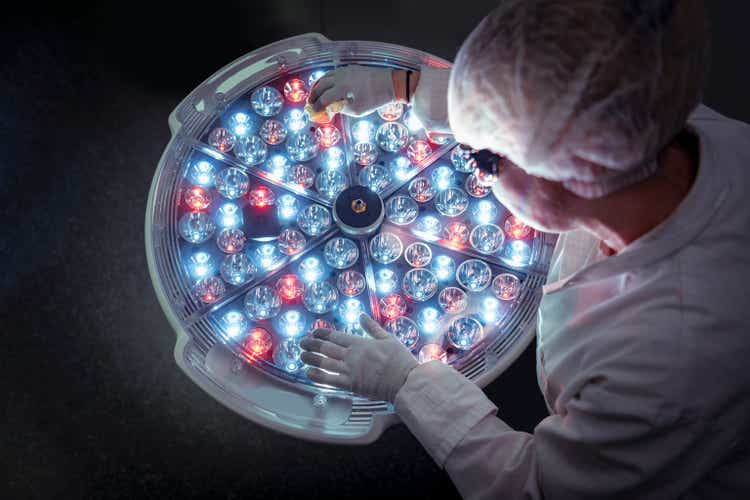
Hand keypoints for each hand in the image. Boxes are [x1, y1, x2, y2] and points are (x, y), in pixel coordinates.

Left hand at [299, 314, 417, 401]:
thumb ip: (372, 327)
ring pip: (325, 363)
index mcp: (360, 343)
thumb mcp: (388, 338)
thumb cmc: (399, 360)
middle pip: (326, 348)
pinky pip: (330, 380)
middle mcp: (352, 355)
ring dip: (311, 359)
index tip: (314, 333)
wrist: (405, 380)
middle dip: (312, 345)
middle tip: (302, 343)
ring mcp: (350, 370)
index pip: (336, 336)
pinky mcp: (351, 385)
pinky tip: (309, 373)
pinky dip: (318, 376)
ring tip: (302, 356)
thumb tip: (361, 316)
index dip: (322, 334)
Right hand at [307, 65, 396, 117]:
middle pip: (321, 85)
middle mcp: (341, 76)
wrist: (391, 83)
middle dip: (314, 95)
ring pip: (326, 76)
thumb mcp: (358, 110)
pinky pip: (334, 72)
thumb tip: (332, 109)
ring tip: (315, 94)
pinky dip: (327, 79)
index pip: (324, 98)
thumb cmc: (376, 98)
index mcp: (342, 87)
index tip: (313, 112)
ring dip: (319, 86)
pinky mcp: (351, 68)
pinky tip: (328, 85)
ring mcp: (345, 70)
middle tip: (310, 103)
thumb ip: (342, 109)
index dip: (317, 107)